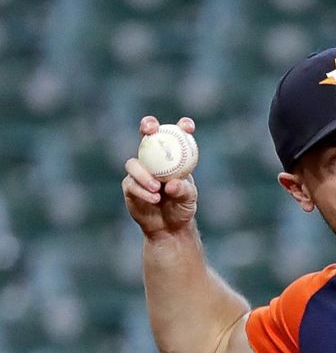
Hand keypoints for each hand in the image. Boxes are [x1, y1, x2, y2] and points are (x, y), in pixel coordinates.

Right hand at [122, 116, 198, 237]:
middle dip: (147, 126)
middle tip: (151, 130)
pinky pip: (132, 184)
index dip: (182, 126)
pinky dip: (143, 191)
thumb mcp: (189, 199)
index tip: (188, 126)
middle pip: (146, 135)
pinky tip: (154, 198)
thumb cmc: (182, 207)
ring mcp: (139, 171)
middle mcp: (154, 159)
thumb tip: (172, 184)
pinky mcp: (129, 186)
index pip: (177, 135)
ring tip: (157, 188)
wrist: (169, 227)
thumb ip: (183, 190)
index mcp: (173, 157)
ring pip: (134, 163)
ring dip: (144, 174)